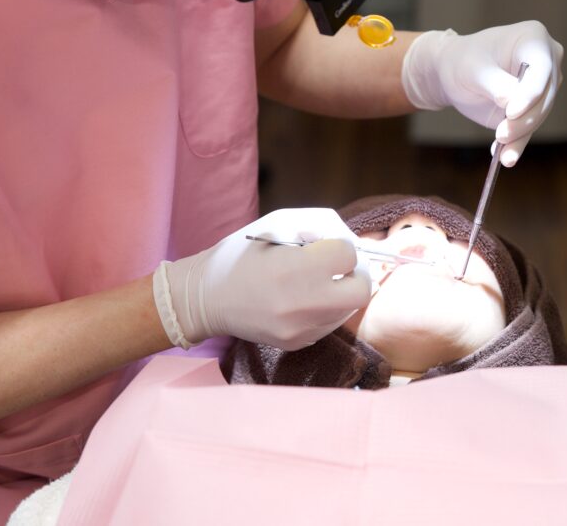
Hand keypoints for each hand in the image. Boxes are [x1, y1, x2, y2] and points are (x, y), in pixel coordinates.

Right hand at [153, 209, 370, 350]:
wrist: (204, 298)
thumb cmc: (241, 253)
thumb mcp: (278, 223)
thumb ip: (321, 224)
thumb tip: (352, 239)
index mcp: (295, 268)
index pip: (349, 255)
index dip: (341, 245)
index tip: (326, 245)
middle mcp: (302, 304)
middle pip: (362, 290)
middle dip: (357, 273)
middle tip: (339, 265)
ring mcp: (301, 329)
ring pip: (349, 308)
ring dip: (342, 290)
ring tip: (317, 280)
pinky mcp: (298, 343)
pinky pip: (331, 323)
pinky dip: (328, 307)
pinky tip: (305, 297)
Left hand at [401, 21, 563, 166]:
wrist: (453, 73)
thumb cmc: (462, 61)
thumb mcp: (472, 69)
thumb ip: (494, 83)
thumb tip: (512, 101)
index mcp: (534, 38)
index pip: (541, 68)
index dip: (530, 92)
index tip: (511, 112)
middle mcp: (547, 60)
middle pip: (544, 95)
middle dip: (523, 119)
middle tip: (501, 136)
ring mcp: (543, 85)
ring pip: (539, 115)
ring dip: (520, 137)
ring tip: (503, 156)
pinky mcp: (533, 107)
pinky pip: (529, 128)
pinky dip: (517, 145)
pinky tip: (505, 158)